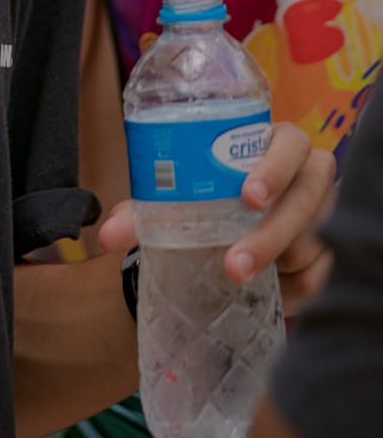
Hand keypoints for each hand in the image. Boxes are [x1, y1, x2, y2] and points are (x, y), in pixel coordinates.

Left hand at [97, 122, 335, 315]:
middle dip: (272, 233)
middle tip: (234, 262)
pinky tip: (270, 294)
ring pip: (315, 239)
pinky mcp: (331, 251)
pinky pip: (321, 274)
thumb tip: (107, 236)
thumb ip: (145, 212)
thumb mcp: (180, 198)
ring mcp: (325, 213)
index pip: (290, 143)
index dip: (275, 167)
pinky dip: (294, 289)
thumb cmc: (211, 196)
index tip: (248, 196)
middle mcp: (308, 173)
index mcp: (275, 143)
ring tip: (238, 277)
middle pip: (308, 196)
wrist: (236, 226)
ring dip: (278, 261)